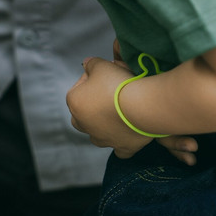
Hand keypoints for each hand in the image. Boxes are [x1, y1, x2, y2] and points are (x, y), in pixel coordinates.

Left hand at [67, 53, 197, 164]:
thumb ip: (90, 64)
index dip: (91, 81)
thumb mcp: (100, 65)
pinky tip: (127, 137)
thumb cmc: (116, 84)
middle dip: (90, 108)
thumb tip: (87, 64)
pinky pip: (120, 151)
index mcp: (74, 103)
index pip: (78, 89)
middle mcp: (84, 124)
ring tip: (116, 116)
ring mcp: (103, 138)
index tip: (104, 77)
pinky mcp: (122, 148)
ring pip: (96, 136)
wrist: (141, 105)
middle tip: (107, 97)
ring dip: (102, 128)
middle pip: (81, 117)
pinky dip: (122, 145)